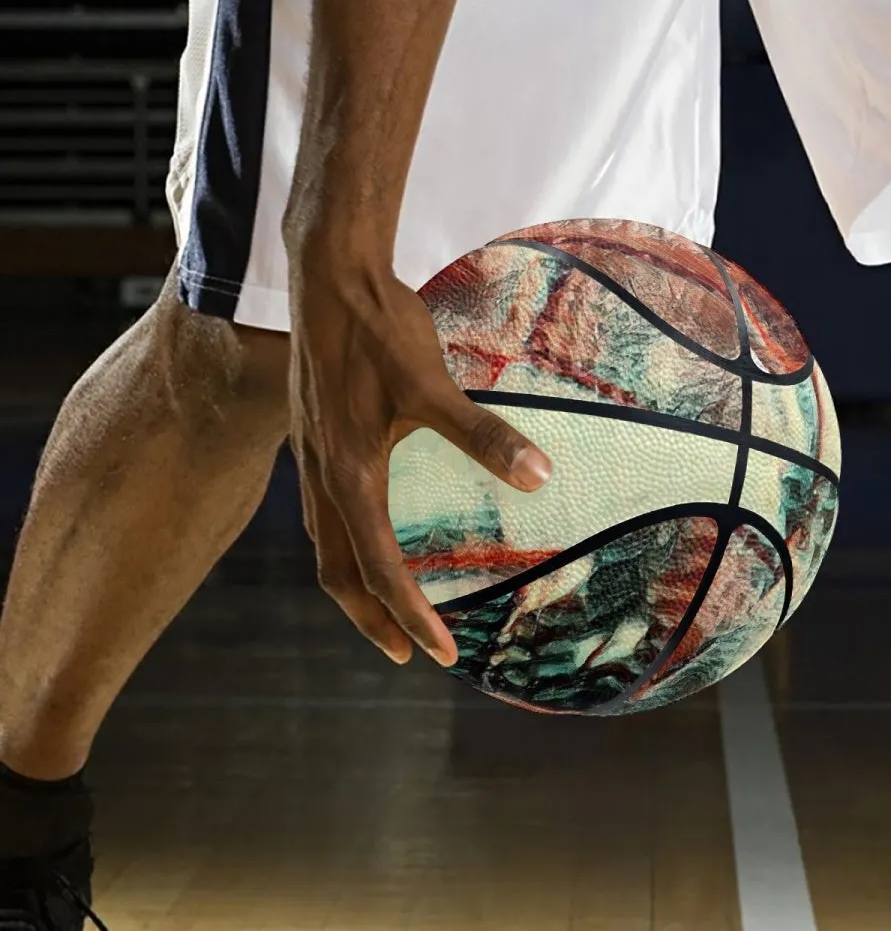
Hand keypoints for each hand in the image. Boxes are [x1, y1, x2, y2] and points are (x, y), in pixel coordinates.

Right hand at [288, 264, 550, 664]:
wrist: (327, 275)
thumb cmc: (380, 329)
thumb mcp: (432, 383)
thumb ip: (482, 434)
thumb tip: (540, 476)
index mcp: (349, 473)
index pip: (378, 567)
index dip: (409, 615)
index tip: (440, 654)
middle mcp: (322, 476)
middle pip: (339, 574)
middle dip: (373, 620)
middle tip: (411, 654)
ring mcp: (312, 458)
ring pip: (327, 546)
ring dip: (356, 588)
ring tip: (388, 612)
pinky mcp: (315, 439)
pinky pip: (325, 515)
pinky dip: (347, 546)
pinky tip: (370, 536)